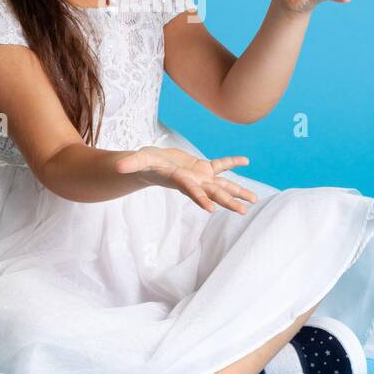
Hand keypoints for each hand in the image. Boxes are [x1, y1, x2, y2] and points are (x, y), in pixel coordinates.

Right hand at [113, 146, 258, 214]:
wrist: (151, 165)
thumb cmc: (144, 164)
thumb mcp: (138, 160)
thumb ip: (131, 163)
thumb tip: (117, 166)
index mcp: (179, 181)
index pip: (191, 191)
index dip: (200, 198)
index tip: (211, 209)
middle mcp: (193, 182)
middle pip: (213, 192)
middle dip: (228, 201)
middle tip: (244, 212)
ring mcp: (200, 176)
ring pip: (222, 184)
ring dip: (238, 190)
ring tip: (255, 199)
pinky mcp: (203, 167)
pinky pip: (221, 165)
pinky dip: (232, 162)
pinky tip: (246, 161)